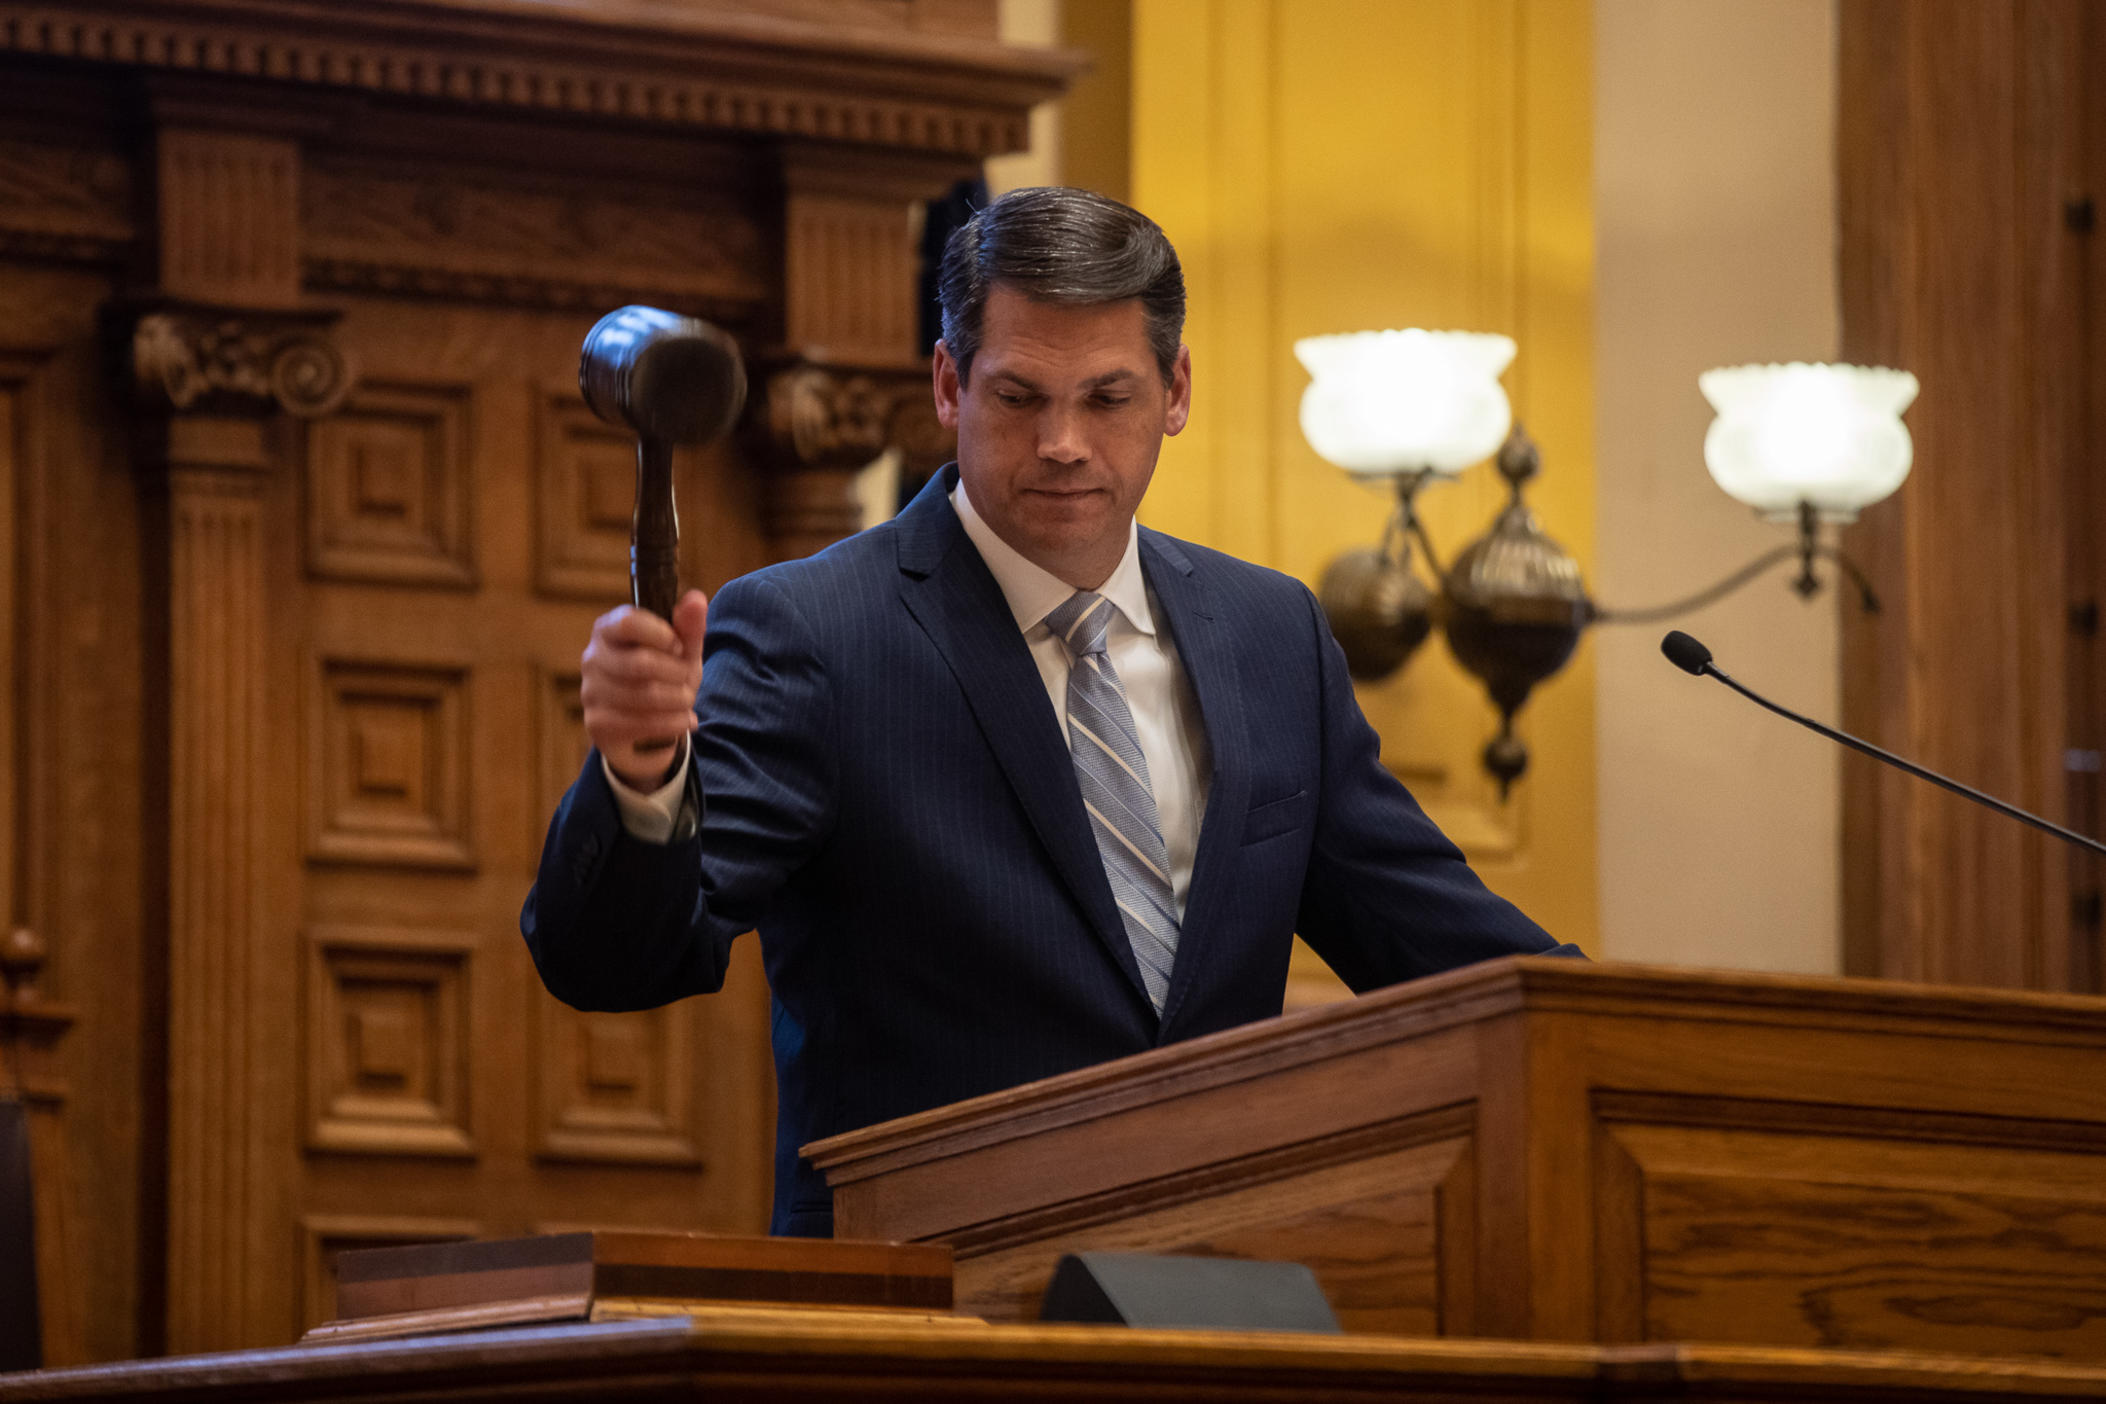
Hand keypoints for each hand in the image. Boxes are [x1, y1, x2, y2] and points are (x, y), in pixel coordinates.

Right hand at [581, 589, 707, 789]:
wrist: (650, 728)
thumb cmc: (665, 678)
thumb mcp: (682, 652)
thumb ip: (689, 627)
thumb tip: (696, 599)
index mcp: (609, 630)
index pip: (629, 623)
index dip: (662, 635)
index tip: (678, 646)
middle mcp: (592, 658)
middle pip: (642, 663)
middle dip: (677, 674)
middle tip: (687, 681)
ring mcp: (591, 692)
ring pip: (646, 696)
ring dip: (680, 701)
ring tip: (687, 701)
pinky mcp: (597, 724)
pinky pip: (643, 723)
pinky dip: (674, 723)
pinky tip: (683, 720)